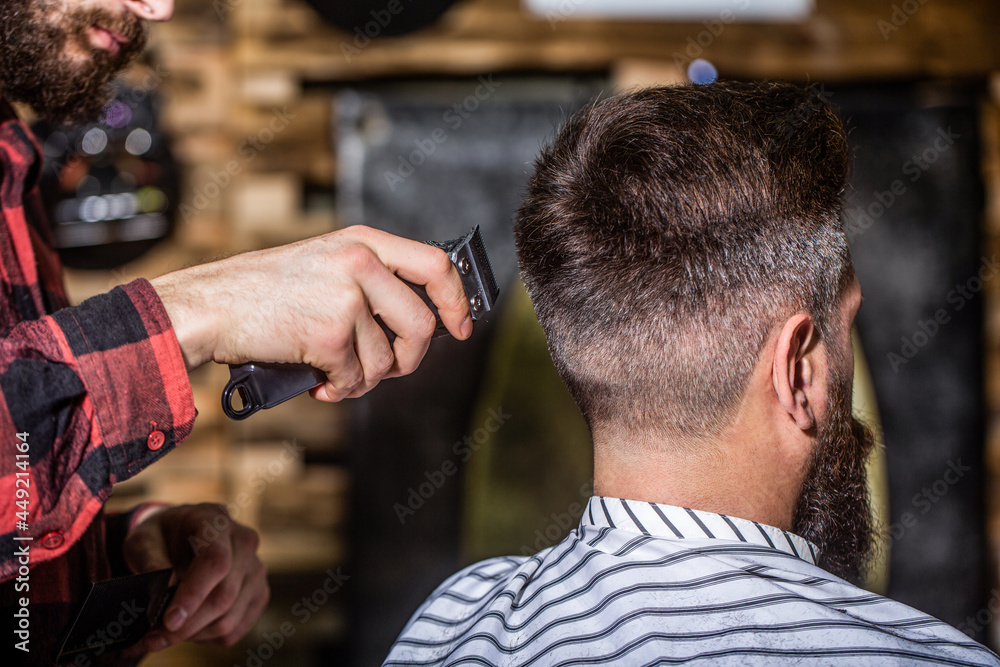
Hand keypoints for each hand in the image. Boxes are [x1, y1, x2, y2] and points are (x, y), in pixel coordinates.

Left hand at [122, 503, 268, 649]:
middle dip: (187, 625)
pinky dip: (207, 638)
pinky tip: (188, 627)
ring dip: (193, 635)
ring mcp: (256, 569)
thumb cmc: (161, 537)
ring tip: (164, 634)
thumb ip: (150, 562)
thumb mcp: (143, 540)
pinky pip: (235, 630)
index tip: (169, 621)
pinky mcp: (259, 593)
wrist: (181, 536)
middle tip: (153, 639)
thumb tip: (163, 594)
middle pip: (224, 596)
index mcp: (216, 521)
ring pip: (229, 619)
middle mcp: (244, 542)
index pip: (215, 561)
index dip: (194, 594)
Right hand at [151, 225, 472, 400]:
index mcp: (362, 242)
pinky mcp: (330, 335)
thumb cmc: (262, 292)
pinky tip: (318, 381)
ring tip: (334, 373)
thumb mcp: (324, 264)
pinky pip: (355, 379)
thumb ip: (368, 281)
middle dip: (409, 359)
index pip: (435, 265)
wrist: (211, 305)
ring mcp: (346, 298)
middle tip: (387, 369)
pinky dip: (339, 389)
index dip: (456, 300)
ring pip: (386, 360)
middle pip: (421, 325)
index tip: (461, 326)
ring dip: (364, 379)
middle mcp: (360, 263)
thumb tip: (415, 323)